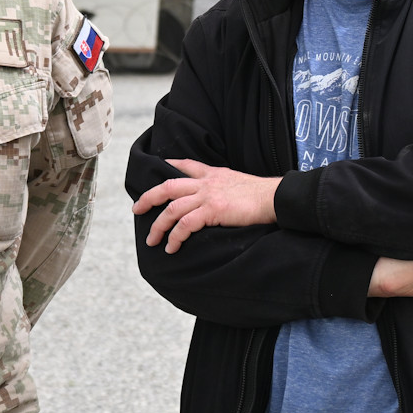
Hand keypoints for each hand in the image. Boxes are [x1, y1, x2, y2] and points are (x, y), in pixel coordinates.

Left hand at [132, 159, 279, 252]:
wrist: (275, 198)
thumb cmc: (262, 195)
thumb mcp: (240, 182)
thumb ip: (226, 186)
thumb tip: (222, 198)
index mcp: (214, 174)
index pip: (187, 165)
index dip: (170, 165)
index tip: (160, 166)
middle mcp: (207, 182)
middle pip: (168, 186)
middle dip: (149, 198)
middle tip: (137, 210)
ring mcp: (208, 195)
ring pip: (172, 208)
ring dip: (158, 226)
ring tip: (152, 240)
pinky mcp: (213, 210)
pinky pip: (185, 225)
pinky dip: (175, 237)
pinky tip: (172, 247)